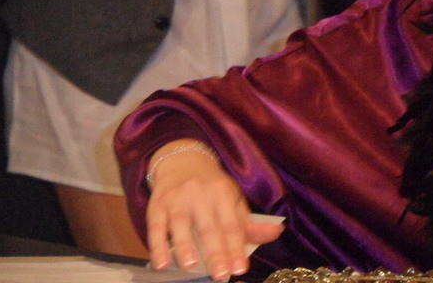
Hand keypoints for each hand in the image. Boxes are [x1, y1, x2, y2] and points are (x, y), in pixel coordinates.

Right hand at [145, 140, 282, 281]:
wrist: (182, 160)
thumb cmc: (212, 187)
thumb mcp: (232, 199)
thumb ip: (249, 222)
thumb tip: (276, 233)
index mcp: (223, 193)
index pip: (231, 224)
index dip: (236, 247)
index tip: (240, 268)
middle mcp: (201, 194)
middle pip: (208, 226)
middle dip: (215, 251)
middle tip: (221, 275)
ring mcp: (177, 199)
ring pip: (180, 224)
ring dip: (185, 246)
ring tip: (190, 266)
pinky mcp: (156, 205)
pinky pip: (155, 226)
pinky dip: (158, 245)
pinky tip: (162, 263)